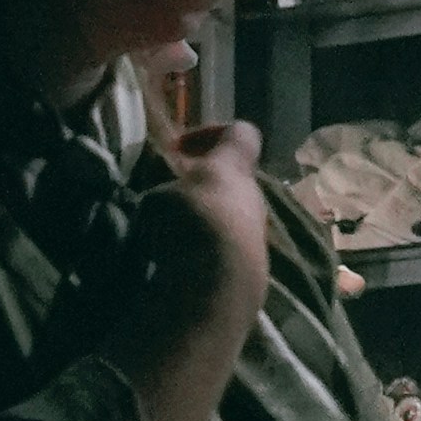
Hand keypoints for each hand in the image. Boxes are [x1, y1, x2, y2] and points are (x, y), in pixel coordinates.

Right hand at [135, 98, 270, 333]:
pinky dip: (204, 260)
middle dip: (203, 191)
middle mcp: (255, 201)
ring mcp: (259, 241)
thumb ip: (165, 190)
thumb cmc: (189, 226)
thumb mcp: (160, 196)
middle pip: (234, 185)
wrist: (219, 286)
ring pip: (231, 224)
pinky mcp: (252, 278)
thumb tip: (162, 198)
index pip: (241, 134)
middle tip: (168, 203)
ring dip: (203, 229)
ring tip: (167, 243)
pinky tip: (177, 271)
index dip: (210, 134)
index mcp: (236, 170)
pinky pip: (226, 259)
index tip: (178, 148)